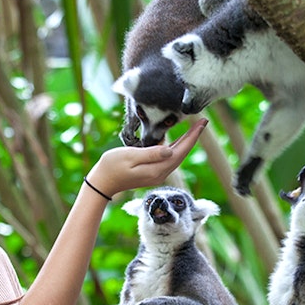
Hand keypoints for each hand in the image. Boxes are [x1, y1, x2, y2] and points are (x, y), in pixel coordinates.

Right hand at [85, 118, 206, 196]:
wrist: (102, 183)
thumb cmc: (112, 166)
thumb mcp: (130, 156)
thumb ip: (151, 154)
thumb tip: (170, 150)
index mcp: (157, 170)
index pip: (180, 151)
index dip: (193, 137)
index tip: (202, 123)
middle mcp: (160, 173)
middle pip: (182, 153)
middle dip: (193, 137)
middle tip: (203, 122)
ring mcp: (157, 173)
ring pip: (176, 156)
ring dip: (185, 142)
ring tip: (194, 128)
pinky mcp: (152, 172)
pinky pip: (168, 158)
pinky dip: (175, 146)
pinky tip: (178, 139)